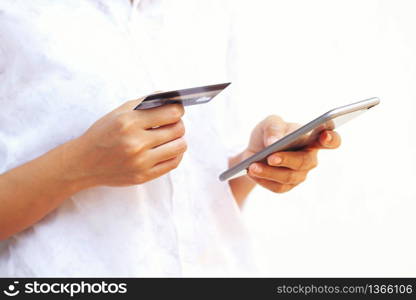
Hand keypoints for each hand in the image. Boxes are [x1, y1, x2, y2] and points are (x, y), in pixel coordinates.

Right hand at [64, 99, 186, 187]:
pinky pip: (173, 163)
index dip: (178, 110)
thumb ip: (144, 103)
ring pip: (179, 146)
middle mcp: (135, 142)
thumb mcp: (118, 112)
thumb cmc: (102, 134)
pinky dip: (176, 154)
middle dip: (178, 124)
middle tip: (174, 123)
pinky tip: (170, 149)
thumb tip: (170, 97)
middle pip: (177, 129)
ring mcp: (140, 161)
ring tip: (172, 136)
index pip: (171, 113)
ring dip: (179, 139)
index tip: (177, 110)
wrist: (83, 163)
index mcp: (129, 122)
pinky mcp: (143, 176)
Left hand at [244, 115, 340, 192]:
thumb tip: (275, 141)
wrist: (254, 150)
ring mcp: (300, 174)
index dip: (332, 139)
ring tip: (252, 166)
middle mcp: (310, 158)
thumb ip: (274, 127)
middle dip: (286, 159)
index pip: (331, 140)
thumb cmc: (269, 133)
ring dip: (268, 172)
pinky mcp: (287, 186)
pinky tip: (252, 173)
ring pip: (289, 177)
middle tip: (271, 157)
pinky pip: (278, 187)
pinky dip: (263, 180)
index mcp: (312, 138)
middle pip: (304, 162)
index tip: (324, 135)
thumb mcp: (269, 123)